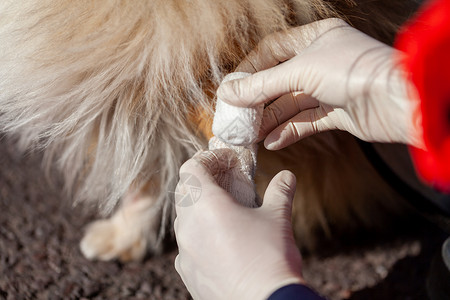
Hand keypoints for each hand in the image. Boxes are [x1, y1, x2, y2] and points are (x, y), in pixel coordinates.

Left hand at [174, 149, 303, 299]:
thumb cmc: (271, 257)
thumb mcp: (278, 218)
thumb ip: (280, 191)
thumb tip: (287, 175)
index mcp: (207, 205)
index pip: (191, 168)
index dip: (207, 159)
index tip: (226, 161)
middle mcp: (188, 226)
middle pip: (183, 190)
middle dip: (202, 181)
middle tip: (225, 182)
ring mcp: (184, 251)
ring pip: (182, 218)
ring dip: (198, 208)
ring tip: (223, 212)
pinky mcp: (187, 272)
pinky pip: (186, 245)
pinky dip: (198, 235)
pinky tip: (218, 242)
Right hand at [217, 18, 422, 149]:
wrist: (398, 101)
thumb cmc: (353, 71)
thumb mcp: (301, 71)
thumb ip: (263, 84)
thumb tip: (228, 93)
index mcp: (316, 37)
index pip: (273, 50)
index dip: (250, 69)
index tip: (232, 88)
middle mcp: (322, 60)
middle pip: (280, 80)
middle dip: (258, 100)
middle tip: (237, 117)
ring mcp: (330, 87)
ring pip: (291, 104)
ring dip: (270, 120)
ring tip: (249, 135)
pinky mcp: (338, 112)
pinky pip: (306, 122)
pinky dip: (288, 132)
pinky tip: (271, 142)